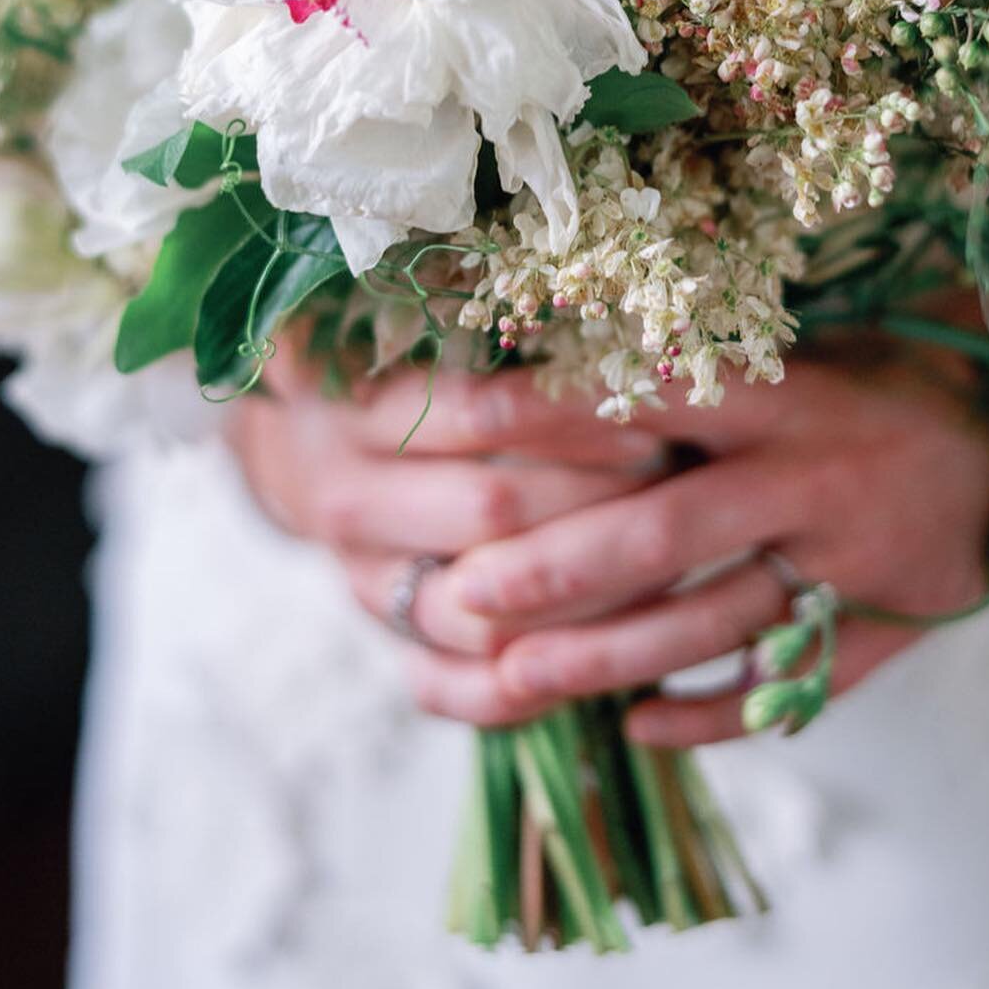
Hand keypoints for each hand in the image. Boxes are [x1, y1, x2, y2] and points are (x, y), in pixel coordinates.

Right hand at [227, 351, 664, 720]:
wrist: (304, 446)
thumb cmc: (398, 369)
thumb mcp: (418, 331)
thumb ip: (486, 318)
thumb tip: (607, 299)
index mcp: (358, 405)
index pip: (484, 413)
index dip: (579, 414)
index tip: (659, 407)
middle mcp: (346, 497)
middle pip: (493, 510)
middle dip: (602, 498)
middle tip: (684, 478)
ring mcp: (362, 579)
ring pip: (484, 614)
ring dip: (587, 597)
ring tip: (677, 567)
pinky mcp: (384, 641)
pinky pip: (453, 689)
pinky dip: (530, 688)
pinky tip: (608, 661)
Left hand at [435, 351, 988, 744]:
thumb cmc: (884, 377)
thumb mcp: (805, 348)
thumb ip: (701, 368)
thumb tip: (553, 361)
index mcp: (790, 395)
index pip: (649, 396)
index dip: (550, 408)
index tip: (456, 417)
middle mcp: (815, 480)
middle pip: (666, 533)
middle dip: (557, 569)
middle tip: (461, 593)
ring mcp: (851, 567)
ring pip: (711, 624)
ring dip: (608, 658)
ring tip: (513, 680)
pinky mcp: (885, 632)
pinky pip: (790, 691)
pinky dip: (712, 716)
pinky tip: (640, 731)